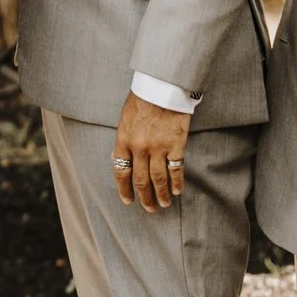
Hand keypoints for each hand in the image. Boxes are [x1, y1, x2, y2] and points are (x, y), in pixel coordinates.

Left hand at [111, 92, 190, 211]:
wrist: (162, 87)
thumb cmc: (141, 100)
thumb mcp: (124, 120)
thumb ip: (123, 140)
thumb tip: (118, 158)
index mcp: (123, 141)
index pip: (121, 172)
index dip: (124, 189)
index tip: (127, 200)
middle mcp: (139, 148)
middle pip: (140, 180)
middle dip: (144, 197)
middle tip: (149, 208)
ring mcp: (158, 148)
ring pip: (158, 179)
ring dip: (161, 194)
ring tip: (163, 204)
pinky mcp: (176, 146)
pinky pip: (175, 170)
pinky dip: (177, 182)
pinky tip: (178, 191)